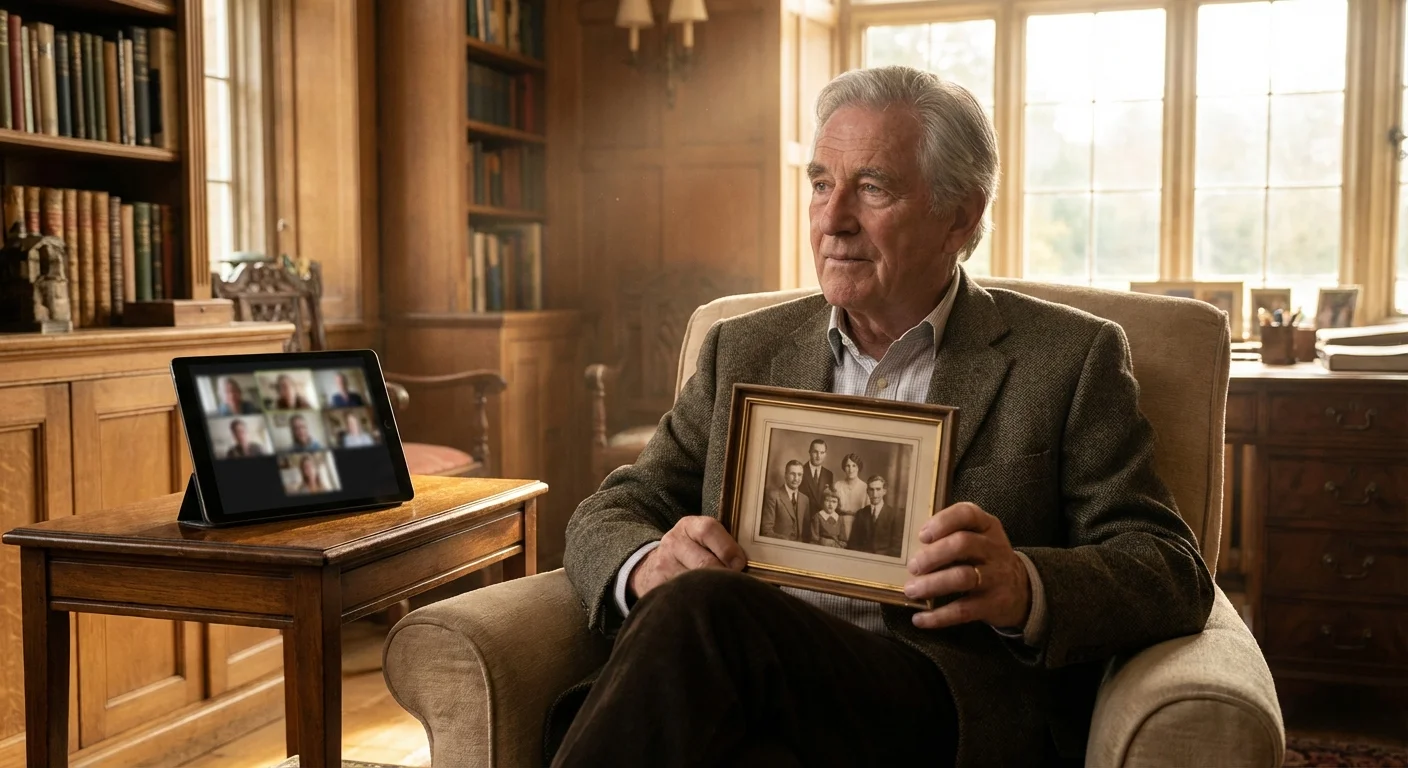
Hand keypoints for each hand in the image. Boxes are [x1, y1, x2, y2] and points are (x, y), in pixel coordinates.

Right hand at [628, 516, 746, 599]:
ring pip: (693, 583)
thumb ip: (723, 545)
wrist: (655, 565)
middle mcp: (674, 542)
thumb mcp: (703, 539)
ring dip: (712, 593)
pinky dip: (696, 602)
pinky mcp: (656, 585)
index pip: (708, 530)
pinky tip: (705, 605)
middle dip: (723, 576)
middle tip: (735, 587)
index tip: (740, 565)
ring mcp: (663, 564)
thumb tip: (754, 564)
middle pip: (703, 562)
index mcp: (689, 526)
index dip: (728, 548)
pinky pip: (681, 597)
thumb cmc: (692, 552)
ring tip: (723, 598)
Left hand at [903, 502, 1030, 630]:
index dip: (943, 522)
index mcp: (987, 526)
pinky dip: (939, 616)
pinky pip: (964, 610)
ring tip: (911, 590)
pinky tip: (919, 619)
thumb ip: (950, 535)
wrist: (1021, 591)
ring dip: (932, 584)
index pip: (968, 514)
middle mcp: (994, 548)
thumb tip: (907, 548)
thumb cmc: (985, 559)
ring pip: (963, 577)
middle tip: (912, 567)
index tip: (922, 535)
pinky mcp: (994, 604)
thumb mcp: (978, 538)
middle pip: (963, 544)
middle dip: (933, 555)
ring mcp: (996, 576)